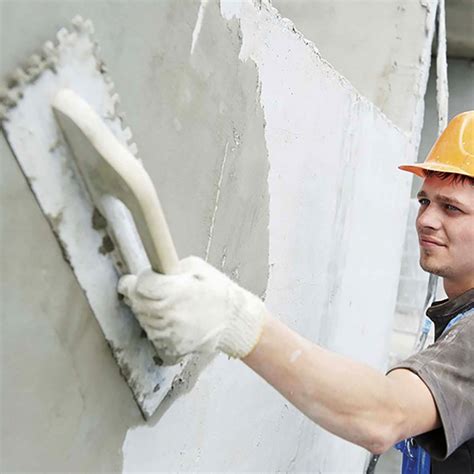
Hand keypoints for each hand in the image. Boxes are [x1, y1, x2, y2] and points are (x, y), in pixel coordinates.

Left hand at [118, 256, 267, 364]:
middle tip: (152, 292)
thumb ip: (170, 268)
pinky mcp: (172, 348)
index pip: (138, 286)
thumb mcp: (197, 267)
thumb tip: (150, 271)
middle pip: (136, 304)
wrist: (235, 321)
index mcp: (175, 291)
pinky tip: (172, 321)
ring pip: (142, 321)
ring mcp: (169, 334)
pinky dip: (158, 328)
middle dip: (139, 295)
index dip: (134, 281)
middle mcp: (169, 314)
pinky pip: (153, 336)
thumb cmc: (218, 292)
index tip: (134, 280)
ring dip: (148, 312)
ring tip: (168, 306)